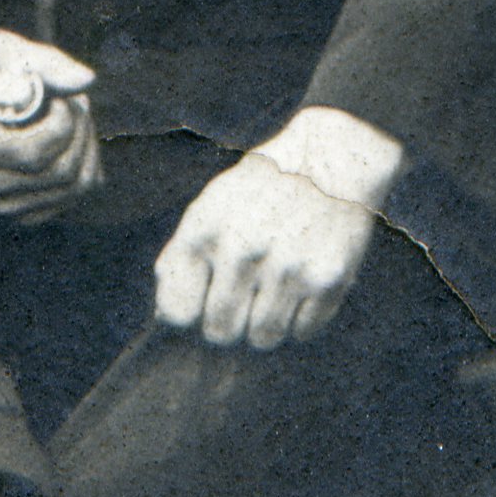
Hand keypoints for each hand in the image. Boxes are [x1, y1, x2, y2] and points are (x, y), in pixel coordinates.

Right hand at [0, 30, 103, 222]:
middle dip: (81, 129)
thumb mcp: (3, 50)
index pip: (32, 155)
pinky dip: (90, 156)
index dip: (62, 122)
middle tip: (74, 100)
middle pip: (60, 173)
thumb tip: (87, 80)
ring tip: (71, 113)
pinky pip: (84, 189)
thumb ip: (42, 61)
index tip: (60, 96)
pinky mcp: (33, 211)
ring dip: (87, 140)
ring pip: (78, 185)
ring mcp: (6, 206)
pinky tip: (71, 135)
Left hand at [149, 108, 403, 350]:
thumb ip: (180, 257)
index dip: (191, 314)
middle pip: (220, 332)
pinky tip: (302, 284)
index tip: (203, 304)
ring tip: (274, 291)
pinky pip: (303, 331)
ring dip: (266, 324)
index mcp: (204, 232)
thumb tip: (165, 315)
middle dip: (228, 323)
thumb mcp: (209, 207)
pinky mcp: (328, 279)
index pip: (178, 313)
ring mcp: (287, 267)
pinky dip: (301, 318)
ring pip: (263, 339)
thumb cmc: (260, 188)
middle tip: (243, 299)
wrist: (330, 157)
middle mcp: (242, 251)